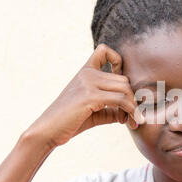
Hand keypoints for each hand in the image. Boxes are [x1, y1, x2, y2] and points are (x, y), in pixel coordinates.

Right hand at [24, 43, 144, 147]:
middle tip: (132, 117)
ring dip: (133, 107)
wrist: (48, 131)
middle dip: (132, 99)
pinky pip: (121, 100)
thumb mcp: (96, 112)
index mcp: (85, 72)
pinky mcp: (90, 96)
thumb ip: (113, 108)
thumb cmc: (70, 122)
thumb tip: (133, 111)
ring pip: (125, 88)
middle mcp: (87, 74)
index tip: (122, 87)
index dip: (118, 62)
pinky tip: (129, 122)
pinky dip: (130, 111)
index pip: (103, 50)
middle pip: (124, 79)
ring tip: (133, 121)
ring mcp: (88, 83)